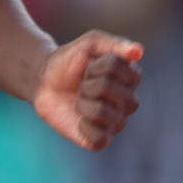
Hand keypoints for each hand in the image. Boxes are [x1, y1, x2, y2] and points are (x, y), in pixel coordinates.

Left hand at [32, 30, 142, 151]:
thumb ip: (114, 44)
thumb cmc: (70, 61)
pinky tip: (79, 119)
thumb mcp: (89, 43)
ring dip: (83, 103)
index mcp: (132, 77)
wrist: (44, 82)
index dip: (97, 65)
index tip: (89, 66)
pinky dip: (83, 126)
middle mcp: (129, 102)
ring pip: (104, 114)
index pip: (119, 68)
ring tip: (80, 100)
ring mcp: (117, 122)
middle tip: (82, 84)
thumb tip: (138, 51)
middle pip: (110, 90)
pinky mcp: (101, 140)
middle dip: (88, 83)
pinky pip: (99, 138)